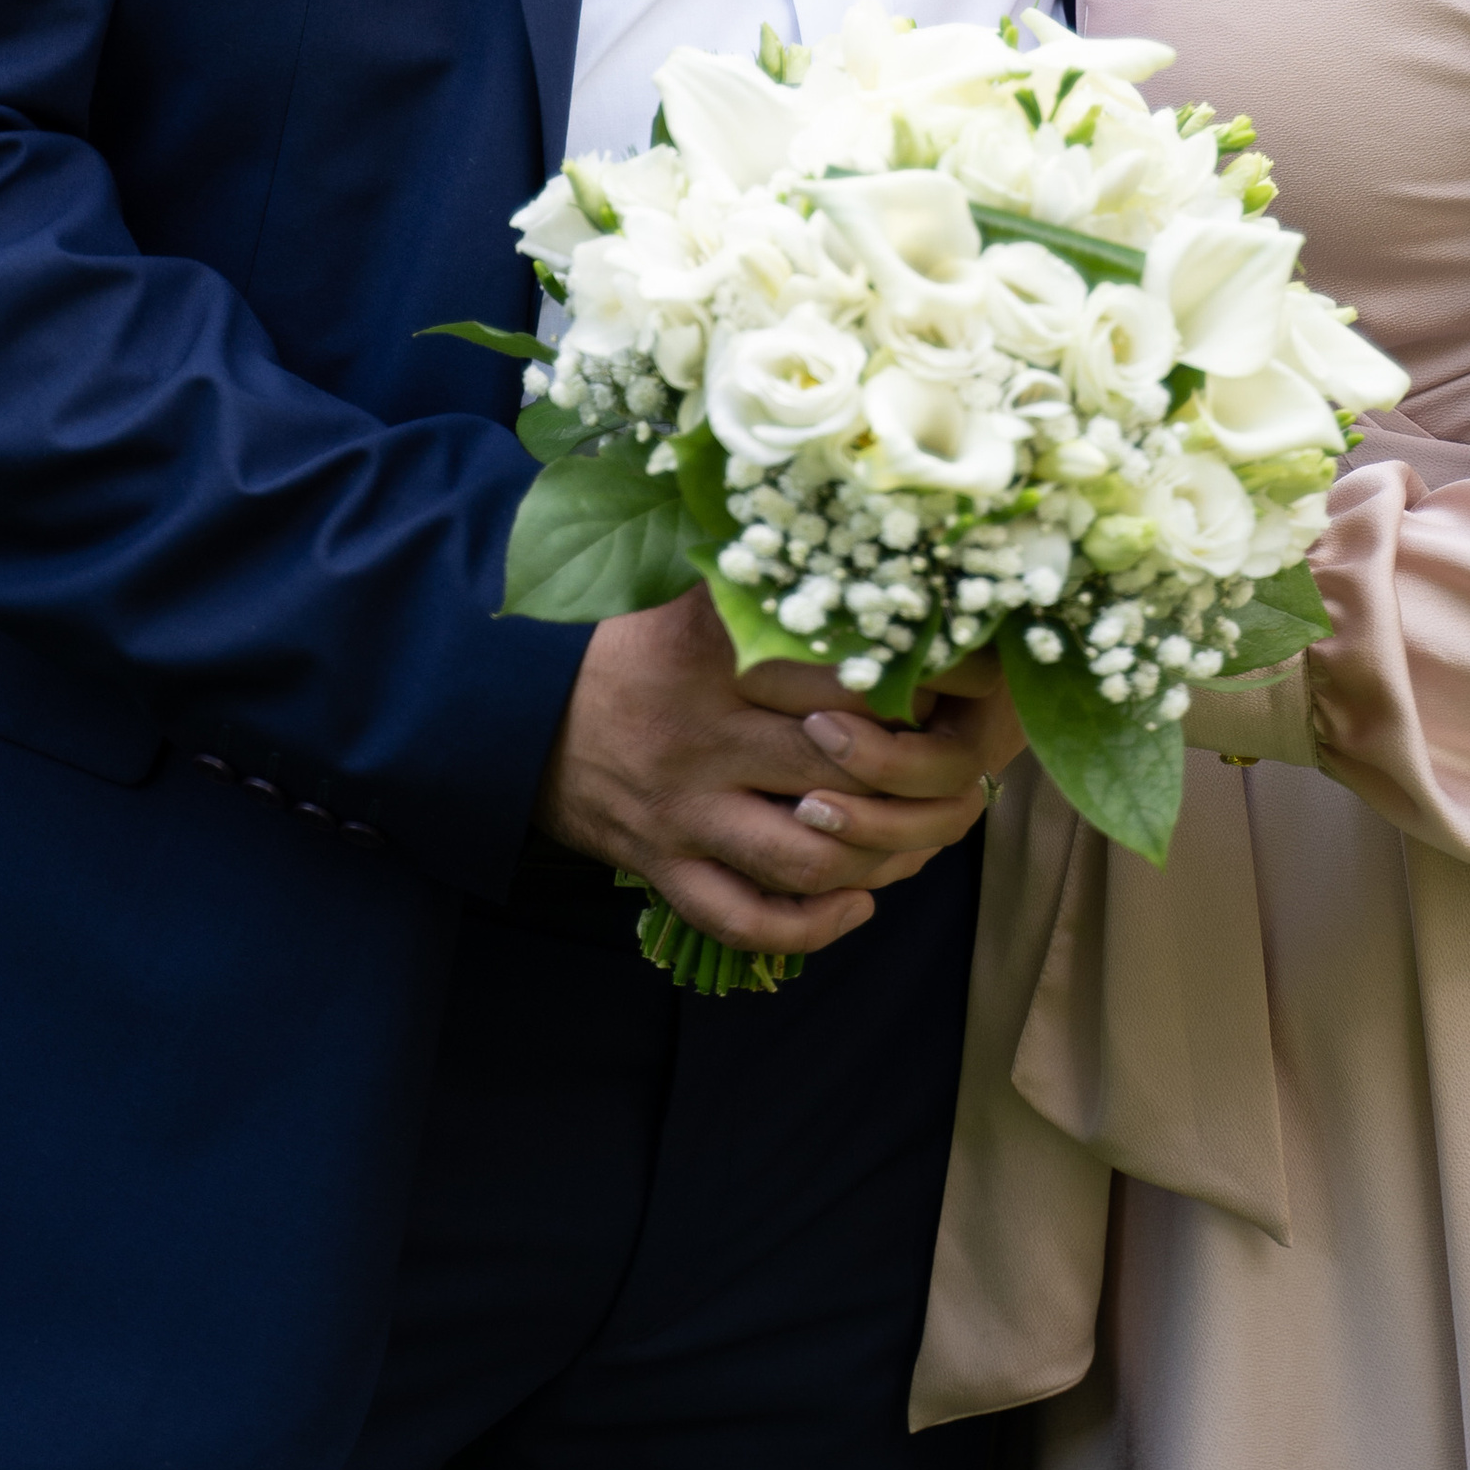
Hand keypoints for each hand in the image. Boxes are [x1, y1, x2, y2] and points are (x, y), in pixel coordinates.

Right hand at [530, 591, 1004, 960]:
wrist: (506, 704)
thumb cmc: (622, 637)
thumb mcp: (686, 585)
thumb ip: (768, 569)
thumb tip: (869, 543)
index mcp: (715, 648)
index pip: (845, 670)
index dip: (920, 682)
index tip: (963, 684)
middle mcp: (702, 731)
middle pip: (845, 769)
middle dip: (916, 778)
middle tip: (957, 768)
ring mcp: (682, 808)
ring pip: (808, 855)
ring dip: (879, 859)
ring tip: (917, 841)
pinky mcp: (660, 865)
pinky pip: (744, 918)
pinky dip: (812, 926)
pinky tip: (857, 902)